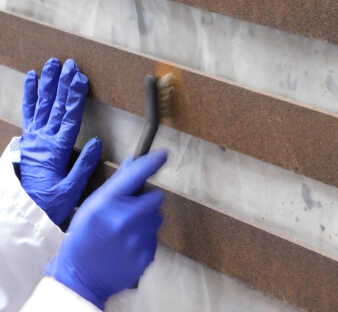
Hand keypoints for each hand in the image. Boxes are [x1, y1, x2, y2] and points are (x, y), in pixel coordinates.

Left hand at [20, 58, 101, 225]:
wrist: (24, 213)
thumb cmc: (50, 204)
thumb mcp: (70, 191)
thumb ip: (83, 166)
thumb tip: (96, 142)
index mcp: (57, 150)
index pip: (69, 116)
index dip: (75, 96)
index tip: (80, 78)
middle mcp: (44, 139)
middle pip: (55, 105)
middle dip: (63, 83)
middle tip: (69, 64)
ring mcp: (34, 138)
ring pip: (42, 105)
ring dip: (47, 84)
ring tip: (51, 64)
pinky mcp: (29, 140)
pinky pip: (29, 113)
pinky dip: (30, 95)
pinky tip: (32, 80)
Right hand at [46, 151, 166, 309]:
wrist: (80, 277)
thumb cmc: (83, 236)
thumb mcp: (93, 205)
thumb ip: (116, 184)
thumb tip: (134, 162)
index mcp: (108, 203)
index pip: (135, 176)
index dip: (152, 163)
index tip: (163, 154)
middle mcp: (125, 219)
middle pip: (156, 197)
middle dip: (147, 200)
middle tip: (132, 208)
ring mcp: (137, 239)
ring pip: (157, 218)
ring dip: (147, 220)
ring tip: (127, 230)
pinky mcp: (146, 256)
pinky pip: (154, 237)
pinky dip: (145, 238)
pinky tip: (128, 245)